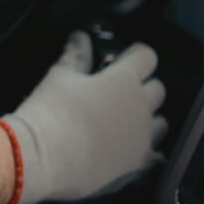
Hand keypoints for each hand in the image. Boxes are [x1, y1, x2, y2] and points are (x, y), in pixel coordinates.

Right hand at [4, 31, 166, 203]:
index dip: (135, 54)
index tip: (125, 58)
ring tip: (123, 122)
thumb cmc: (50, 114)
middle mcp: (140, 107)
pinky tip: (129, 150)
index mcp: (123, 80)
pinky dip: (146, 151)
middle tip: (118, 91)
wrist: (43, 157)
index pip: (146, 56)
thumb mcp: (60, 77)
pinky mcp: (138, 165)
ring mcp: (142, 138)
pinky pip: (156, 156)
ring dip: (147, 119)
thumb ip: (75, 55)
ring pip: (160, 123)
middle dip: (142, 86)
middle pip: (158, 88)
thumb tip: (79, 38)